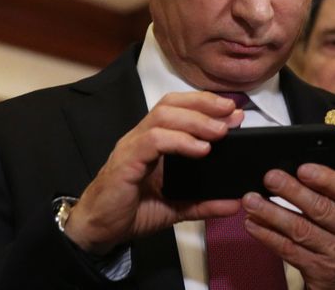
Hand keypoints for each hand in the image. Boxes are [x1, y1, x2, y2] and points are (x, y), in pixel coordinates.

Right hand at [64, 91, 244, 253]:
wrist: (99, 229)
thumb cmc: (132, 211)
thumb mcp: (177, 207)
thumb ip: (204, 203)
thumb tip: (233, 202)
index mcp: (154, 141)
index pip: (178, 108)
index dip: (206, 104)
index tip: (234, 111)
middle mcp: (142, 137)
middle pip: (172, 104)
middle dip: (204, 104)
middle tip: (232, 114)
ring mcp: (132, 147)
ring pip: (163, 116)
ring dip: (196, 120)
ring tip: (221, 131)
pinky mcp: (126, 162)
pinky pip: (153, 141)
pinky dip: (179, 141)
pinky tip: (200, 149)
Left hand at [242, 164, 334, 289]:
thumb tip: (298, 175)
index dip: (326, 179)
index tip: (303, 169)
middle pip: (321, 210)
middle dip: (292, 191)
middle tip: (270, 178)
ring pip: (300, 230)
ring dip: (271, 213)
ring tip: (252, 201)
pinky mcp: (319, 273)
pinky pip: (289, 250)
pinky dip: (268, 236)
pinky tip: (254, 224)